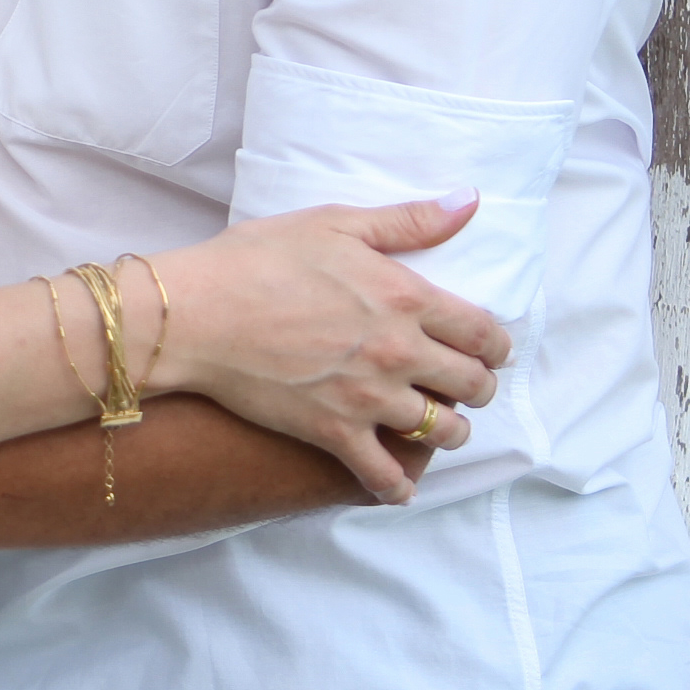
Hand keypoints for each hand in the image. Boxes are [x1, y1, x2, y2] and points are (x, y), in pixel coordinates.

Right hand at [140, 192, 509, 504]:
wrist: (194, 314)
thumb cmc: (257, 260)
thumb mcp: (334, 224)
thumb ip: (407, 221)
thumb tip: (468, 203)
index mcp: (406, 298)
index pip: (482, 333)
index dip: (495, 345)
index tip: (488, 350)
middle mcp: (399, 353)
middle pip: (472, 386)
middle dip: (479, 387)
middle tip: (466, 386)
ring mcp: (368, 398)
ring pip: (442, 432)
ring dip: (449, 432)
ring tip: (438, 427)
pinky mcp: (333, 433)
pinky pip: (384, 475)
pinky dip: (397, 486)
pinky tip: (399, 486)